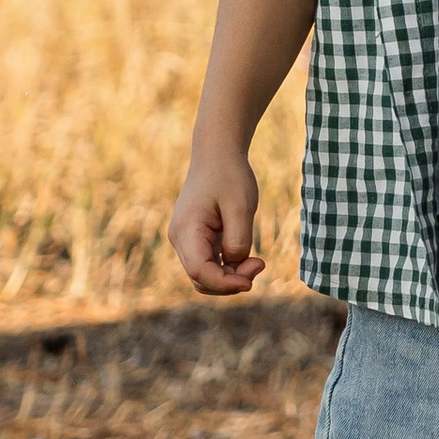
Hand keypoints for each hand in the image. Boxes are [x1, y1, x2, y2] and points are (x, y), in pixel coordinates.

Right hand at [169, 148, 265, 297]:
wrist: (217, 154)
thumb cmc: (229, 176)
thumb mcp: (241, 207)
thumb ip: (238, 240)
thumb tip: (234, 264)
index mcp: (186, 230)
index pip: (200, 272)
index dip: (225, 284)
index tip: (251, 281)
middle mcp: (179, 238)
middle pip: (201, 278)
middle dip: (231, 282)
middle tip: (259, 264)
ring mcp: (185, 239)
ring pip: (204, 275)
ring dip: (230, 276)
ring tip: (256, 261)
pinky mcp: (194, 239)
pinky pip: (208, 264)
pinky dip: (227, 268)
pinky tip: (247, 258)